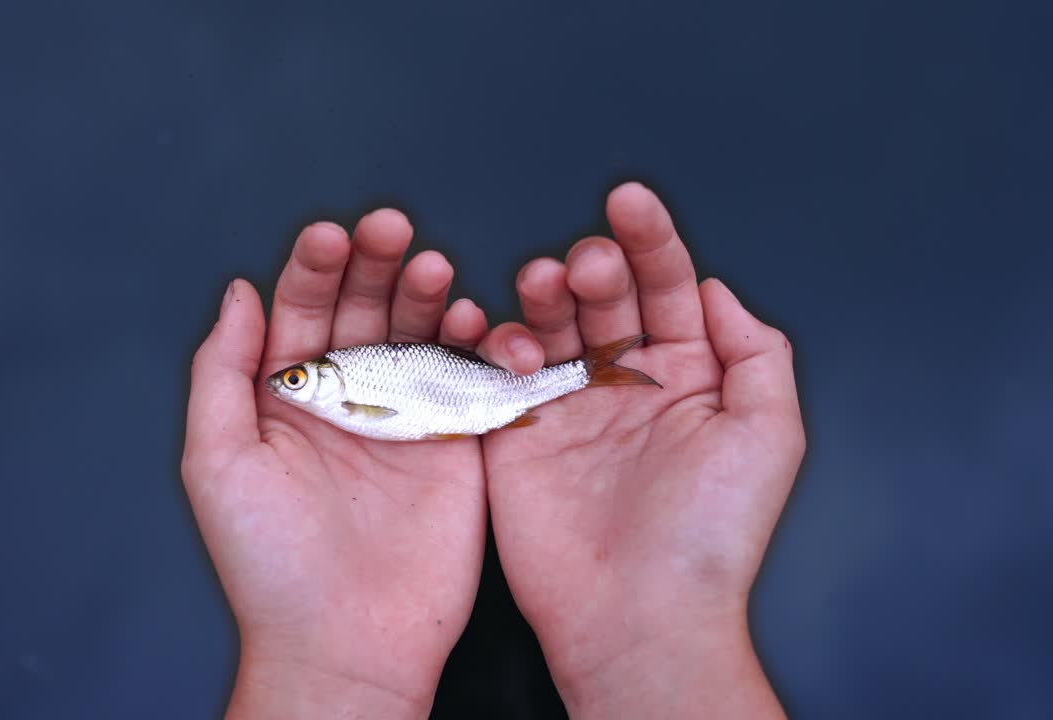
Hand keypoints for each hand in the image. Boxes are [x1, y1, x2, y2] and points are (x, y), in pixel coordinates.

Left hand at [181, 211, 494, 718]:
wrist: (346, 643)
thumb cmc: (268, 564)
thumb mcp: (217, 460)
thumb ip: (221, 370)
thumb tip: (238, 291)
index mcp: (285, 395)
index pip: (300, 310)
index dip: (315, 267)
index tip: (330, 235)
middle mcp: (346, 396)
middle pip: (364, 307)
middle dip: (376, 263)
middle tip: (391, 229)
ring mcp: (404, 416)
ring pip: (418, 332)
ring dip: (427, 293)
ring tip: (433, 270)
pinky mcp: (455, 443)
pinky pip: (468, 378)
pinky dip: (475, 344)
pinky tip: (471, 317)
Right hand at [478, 183, 805, 717]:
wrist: (636, 613)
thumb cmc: (709, 536)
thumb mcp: (769, 434)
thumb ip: (754, 351)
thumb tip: (719, 290)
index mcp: (689, 378)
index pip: (670, 289)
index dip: (652, 241)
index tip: (631, 200)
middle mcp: (626, 384)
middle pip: (606, 296)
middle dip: (596, 264)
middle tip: (590, 265)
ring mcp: (568, 406)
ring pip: (548, 321)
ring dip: (543, 292)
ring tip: (545, 285)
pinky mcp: (516, 433)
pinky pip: (497, 370)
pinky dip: (496, 344)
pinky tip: (511, 345)